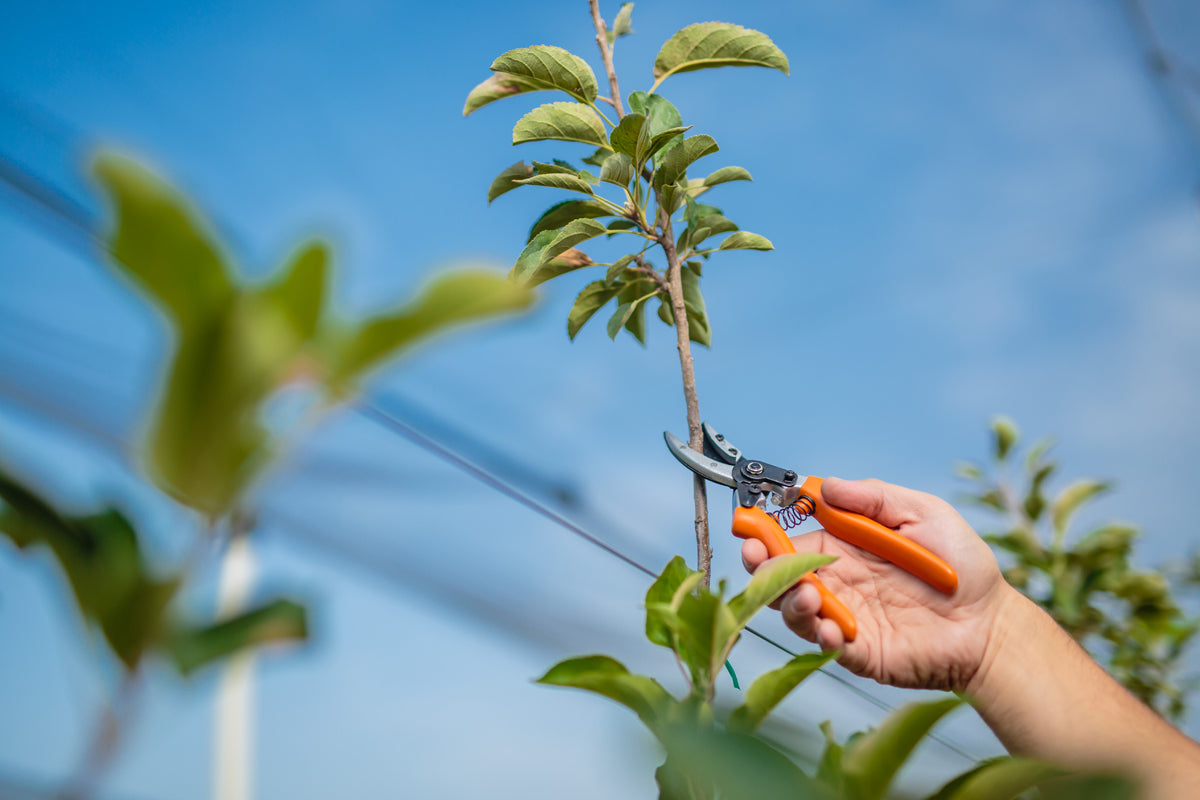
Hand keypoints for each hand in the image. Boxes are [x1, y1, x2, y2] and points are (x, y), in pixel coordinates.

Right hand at [742, 477, 1015, 691]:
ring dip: (789, 600)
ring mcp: (844, 617)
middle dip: (760, 566)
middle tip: (754, 556)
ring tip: (809, 594)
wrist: (991, 624)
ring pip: (794, 610)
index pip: (791, 539)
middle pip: (781, 575)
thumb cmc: (961, 566)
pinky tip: (832, 628)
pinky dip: (820, 636)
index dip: (766, 532)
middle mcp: (836, 582)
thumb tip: (826, 486)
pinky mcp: (857, 651)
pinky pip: (825, 645)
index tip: (749, 526)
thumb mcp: (923, 513)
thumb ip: (874, 497)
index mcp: (842, 547)